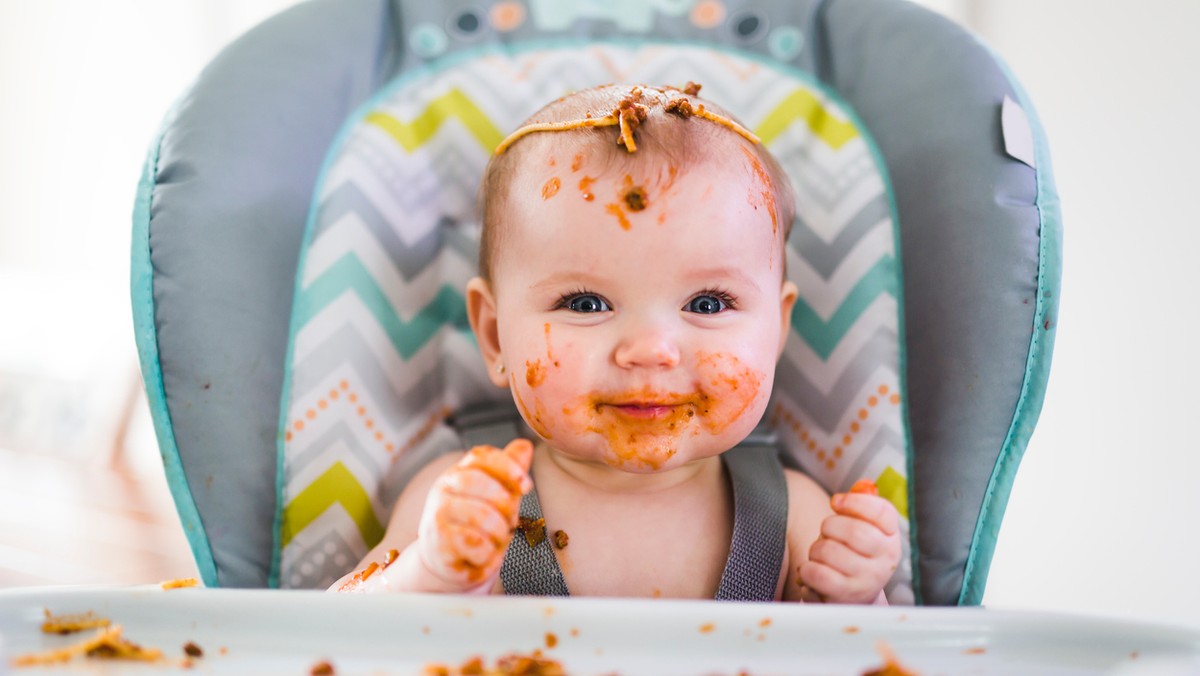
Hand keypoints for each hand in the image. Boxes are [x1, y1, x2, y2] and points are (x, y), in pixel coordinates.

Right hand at [415, 439, 533, 592]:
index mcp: (460, 472)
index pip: (482, 456)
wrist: (446, 561)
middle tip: (510, 523)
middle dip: (506, 505)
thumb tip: (525, 445)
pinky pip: (475, 543)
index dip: (508, 467)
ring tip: (497, 541)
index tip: (527, 486)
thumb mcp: (496, 497)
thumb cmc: (475, 526)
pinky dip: (488, 554)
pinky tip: (484, 556)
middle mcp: (443, 487)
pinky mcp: (437, 541)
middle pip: (481, 483)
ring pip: (481, 516)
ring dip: (500, 534)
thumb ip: (509, 473)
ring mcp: (438, 513)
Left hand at [798, 485, 900, 603]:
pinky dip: (807, 569)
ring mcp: (867, 580)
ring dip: (816, 549)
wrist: (852, 598)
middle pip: (853, 530)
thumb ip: (861, 506)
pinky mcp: (845, 596)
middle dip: (829, 526)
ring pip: (829, 550)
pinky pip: (817, 572)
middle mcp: (885, 560)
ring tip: (821, 557)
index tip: (837, 502)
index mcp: (891, 538)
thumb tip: (862, 485)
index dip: (855, 502)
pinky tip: (813, 572)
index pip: (882, 512)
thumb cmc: (853, 555)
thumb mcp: (863, 529)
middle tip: (826, 533)